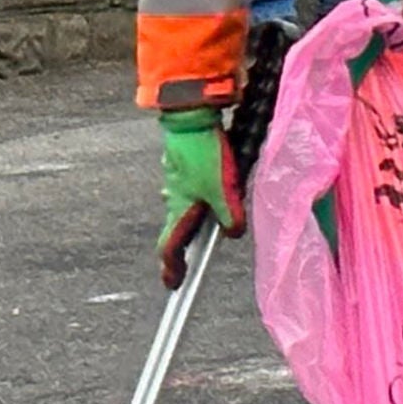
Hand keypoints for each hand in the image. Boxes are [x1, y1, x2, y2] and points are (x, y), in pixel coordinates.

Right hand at [157, 105, 240, 287]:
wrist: (190, 117)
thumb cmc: (204, 155)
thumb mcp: (224, 189)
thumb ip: (230, 215)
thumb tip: (232, 234)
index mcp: (179, 210)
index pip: (170, 248)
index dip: (172, 269)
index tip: (173, 286)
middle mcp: (174, 199)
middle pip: (177, 231)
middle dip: (182, 249)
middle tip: (185, 267)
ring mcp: (177, 183)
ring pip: (184, 210)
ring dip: (192, 223)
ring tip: (205, 232)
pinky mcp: (184, 168)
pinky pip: (190, 192)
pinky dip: (199, 201)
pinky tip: (211, 194)